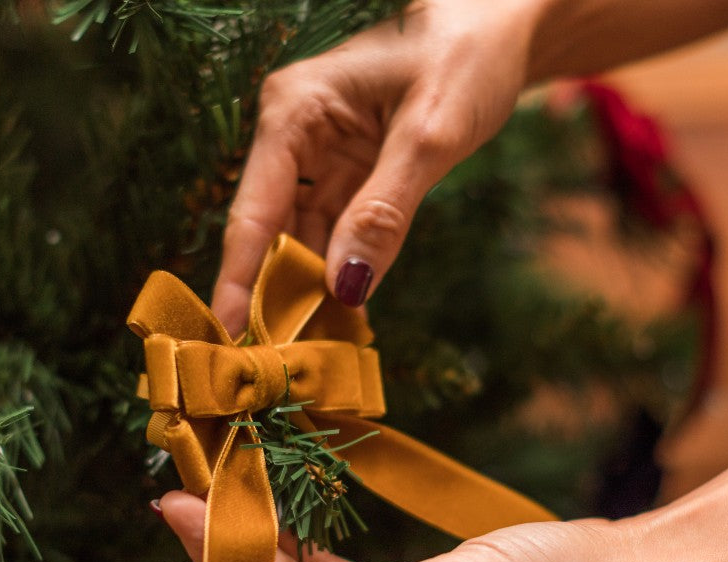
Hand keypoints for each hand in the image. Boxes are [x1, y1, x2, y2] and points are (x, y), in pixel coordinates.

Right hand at [212, 0, 539, 333]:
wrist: (500, 28)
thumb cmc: (463, 55)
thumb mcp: (429, 135)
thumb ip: (384, 212)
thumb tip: (345, 288)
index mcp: (293, 113)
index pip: (253, 211)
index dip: (240, 278)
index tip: (227, 333)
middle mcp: (294, 139)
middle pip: (271, 234)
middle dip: (274, 296)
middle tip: (275, 362)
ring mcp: (320, 161)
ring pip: (302, 242)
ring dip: (308, 294)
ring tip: (311, 352)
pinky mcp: (347, 178)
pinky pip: (334, 236)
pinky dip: (339, 275)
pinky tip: (343, 315)